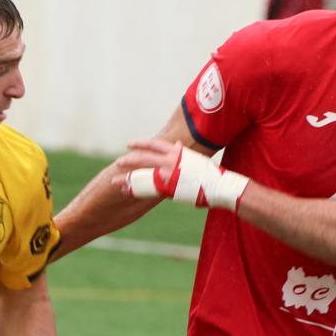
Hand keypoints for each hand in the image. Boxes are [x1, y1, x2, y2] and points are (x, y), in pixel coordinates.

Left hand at [116, 140, 248, 210]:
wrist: (220, 186)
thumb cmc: (211, 174)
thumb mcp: (196, 158)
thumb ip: (183, 153)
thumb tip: (176, 145)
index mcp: (177, 152)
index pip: (154, 144)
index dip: (141, 143)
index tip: (130, 144)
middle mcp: (171, 160)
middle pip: (143, 158)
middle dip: (130, 160)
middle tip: (119, 162)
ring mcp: (168, 174)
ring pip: (142, 174)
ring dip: (127, 177)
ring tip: (115, 180)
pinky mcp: (168, 188)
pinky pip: (147, 189)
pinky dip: (136, 190)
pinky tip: (126, 191)